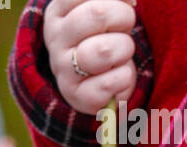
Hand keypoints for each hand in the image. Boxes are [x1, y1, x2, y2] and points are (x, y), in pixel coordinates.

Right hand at [43, 0, 137, 115]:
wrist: (95, 81)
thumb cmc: (104, 34)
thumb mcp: (104, 7)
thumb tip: (130, 0)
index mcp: (58, 11)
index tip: (126, 3)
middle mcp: (55, 39)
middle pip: (98, 13)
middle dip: (124, 18)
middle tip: (124, 28)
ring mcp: (62, 70)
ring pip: (105, 50)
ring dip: (125, 50)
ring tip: (120, 54)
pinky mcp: (76, 96)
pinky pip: (111, 82)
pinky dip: (125, 78)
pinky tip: (117, 77)